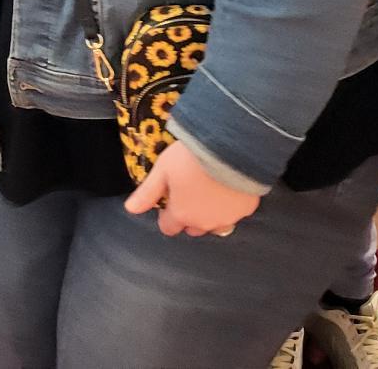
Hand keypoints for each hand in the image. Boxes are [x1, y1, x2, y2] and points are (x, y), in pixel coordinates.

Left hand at [124, 140, 260, 237]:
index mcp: (181, 214)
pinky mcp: (246, 209)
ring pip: (216, 224)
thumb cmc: (192, 158)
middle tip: (191, 192)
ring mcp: (227, 218)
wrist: (231, 149)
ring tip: (211, 190)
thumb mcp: (163, 169)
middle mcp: (204, 222)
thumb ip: (148, 192)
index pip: (169, 228)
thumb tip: (131, 209)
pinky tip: (230, 186)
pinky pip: (236, 212)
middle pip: (193, 228)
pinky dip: (231, 204)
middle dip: (189, 216)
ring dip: (211, 214)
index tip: (170, 200)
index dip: (167, 216)